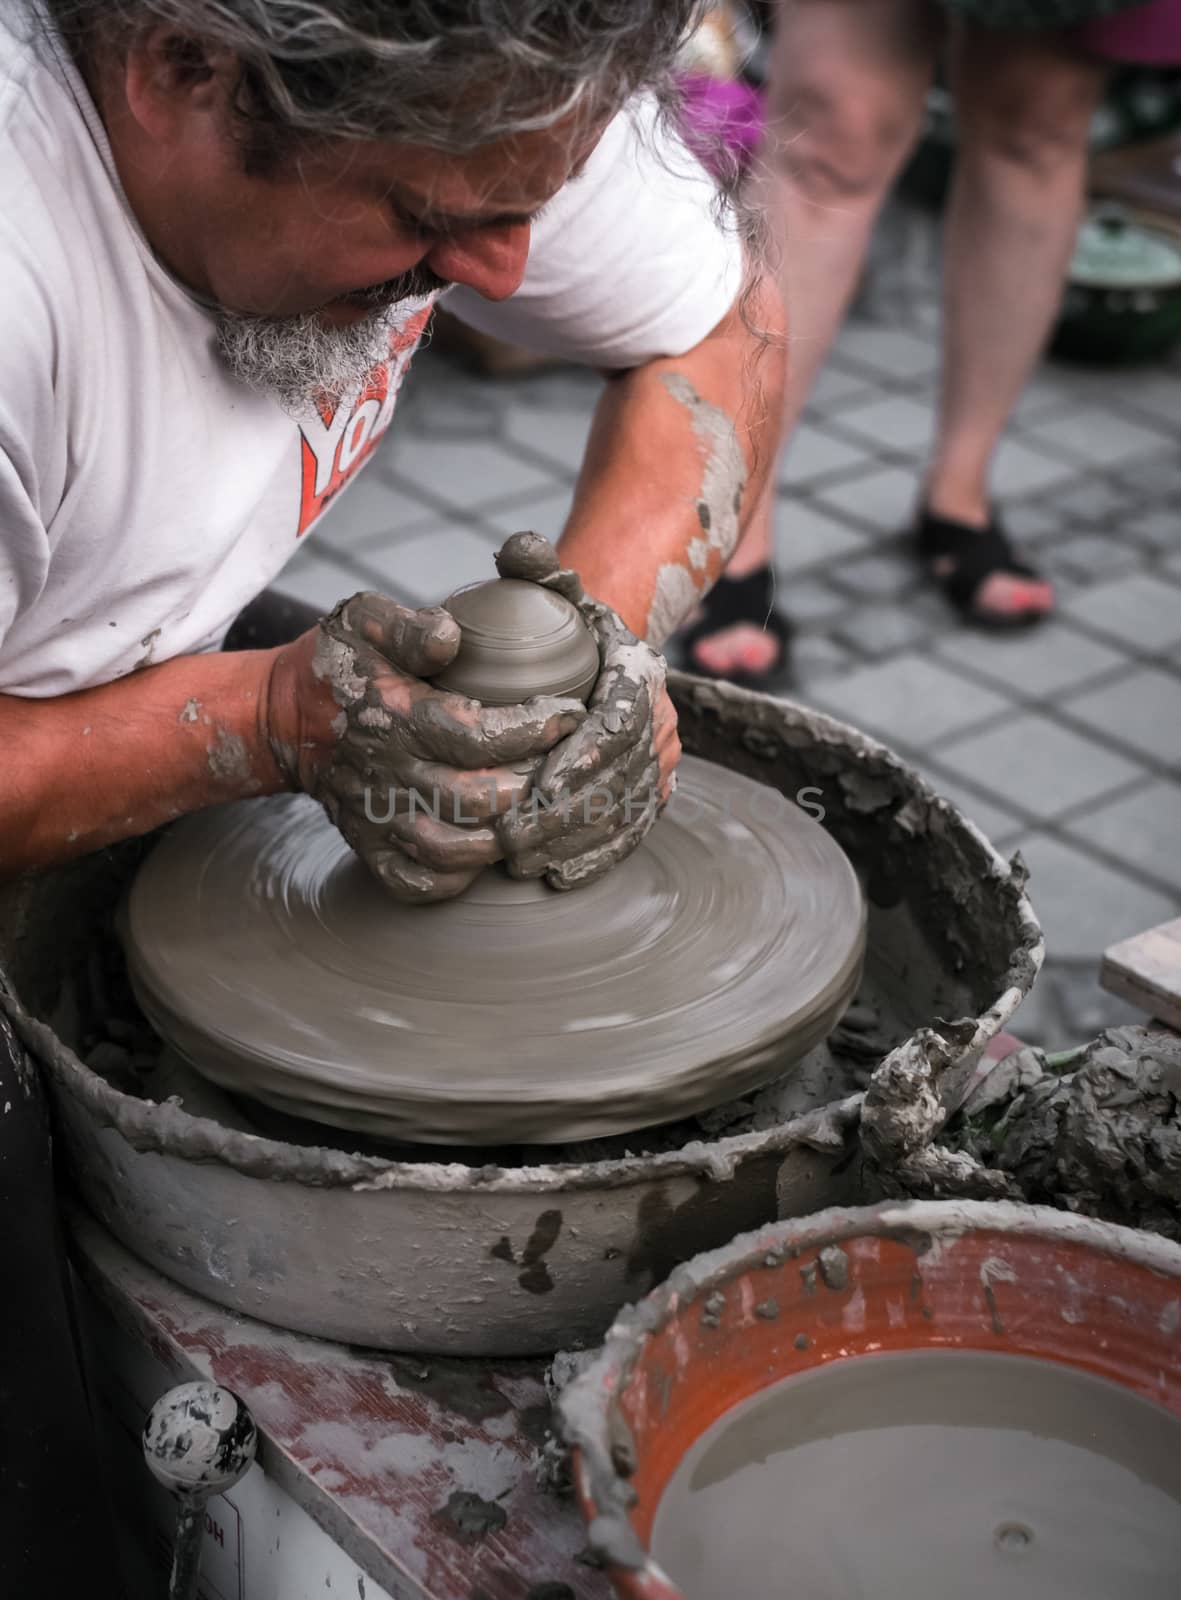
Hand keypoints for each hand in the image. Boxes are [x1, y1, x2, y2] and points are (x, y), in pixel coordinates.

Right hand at [264, 590, 585, 900]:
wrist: (281, 719)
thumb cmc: (338, 665)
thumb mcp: (362, 621)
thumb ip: (408, 625)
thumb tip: (451, 635)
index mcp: (396, 718)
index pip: (478, 736)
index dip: (533, 729)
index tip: (570, 713)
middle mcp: (388, 775)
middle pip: (476, 800)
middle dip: (533, 787)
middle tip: (566, 768)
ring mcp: (377, 817)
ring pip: (452, 850)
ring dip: (502, 838)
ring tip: (535, 811)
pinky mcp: (369, 846)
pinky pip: (415, 882)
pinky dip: (456, 879)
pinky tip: (486, 853)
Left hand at [492, 532, 679, 889]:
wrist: (608, 654)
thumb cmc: (571, 624)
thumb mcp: (557, 588)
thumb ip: (536, 565)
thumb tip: (517, 549)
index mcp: (639, 673)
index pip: (619, 723)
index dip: (584, 758)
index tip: (543, 783)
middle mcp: (660, 719)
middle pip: (620, 778)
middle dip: (568, 813)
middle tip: (515, 836)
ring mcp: (660, 760)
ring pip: (626, 810)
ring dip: (577, 842)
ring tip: (525, 861)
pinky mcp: (653, 792)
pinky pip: (633, 830)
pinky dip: (600, 856)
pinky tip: (563, 877)